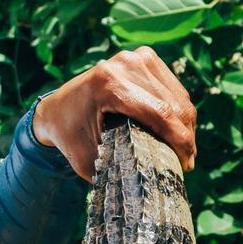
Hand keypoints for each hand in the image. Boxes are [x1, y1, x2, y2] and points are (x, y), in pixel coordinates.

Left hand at [33, 47, 196, 180]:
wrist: (55, 108)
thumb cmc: (68, 136)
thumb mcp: (86, 160)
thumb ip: (117, 170)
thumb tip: (152, 187)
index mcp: (109, 84)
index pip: (160, 113)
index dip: (180, 141)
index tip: (187, 164)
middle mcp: (125, 64)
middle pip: (174, 105)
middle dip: (185, 136)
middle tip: (187, 162)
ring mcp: (136, 57)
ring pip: (178, 96)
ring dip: (185, 124)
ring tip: (184, 149)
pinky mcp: (144, 57)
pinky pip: (173, 87)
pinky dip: (178, 110)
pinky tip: (176, 130)